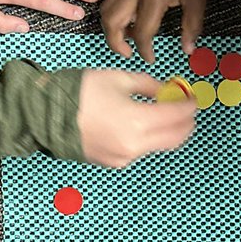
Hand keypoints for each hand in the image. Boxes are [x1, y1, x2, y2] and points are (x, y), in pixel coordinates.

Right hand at [77, 68, 196, 166]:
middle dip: (186, 124)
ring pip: (159, 146)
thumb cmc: (79, 94)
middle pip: (175, 138)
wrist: (46, 116)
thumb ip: (149, 86)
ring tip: (165, 115)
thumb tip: (166, 91)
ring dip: (168, 132)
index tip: (193, 99)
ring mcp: (124, 157)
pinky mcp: (115, 162)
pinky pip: (140, 150)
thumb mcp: (119, 79)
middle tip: (187, 111)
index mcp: (137, 121)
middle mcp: (134, 144)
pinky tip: (142, 125)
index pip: (177, 116)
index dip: (189, 106)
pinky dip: (148, 138)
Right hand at [101, 0, 221, 62]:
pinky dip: (111, 12)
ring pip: (105, 10)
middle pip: (112, 23)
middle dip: (116, 43)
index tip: (151, 57)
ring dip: (110, 28)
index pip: (142, 33)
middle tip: (128, 52)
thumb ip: (192, 26)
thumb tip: (188, 49)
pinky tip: (126, 17)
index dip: (145, 50)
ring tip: (126, 36)